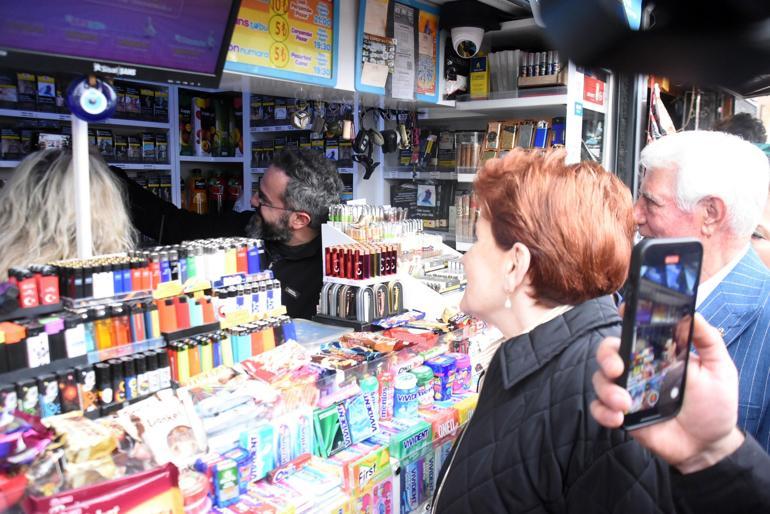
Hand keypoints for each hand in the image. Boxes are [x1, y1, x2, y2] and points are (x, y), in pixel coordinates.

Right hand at [590, 313, 743, 473]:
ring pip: (600, 379)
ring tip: (625, 404)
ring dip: (607, 389)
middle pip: (608, 352)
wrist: (709, 445)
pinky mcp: (622, 414)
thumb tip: (692, 313)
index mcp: (658, 354)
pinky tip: (618, 418)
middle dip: (606, 357)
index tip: (623, 314)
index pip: (634, 332)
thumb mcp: (719, 368)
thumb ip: (707, 340)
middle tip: (616, 370)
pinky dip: (602, 411)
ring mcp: (628, 391)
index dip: (625, 321)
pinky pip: (599, 408)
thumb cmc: (715, 405)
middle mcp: (638, 369)